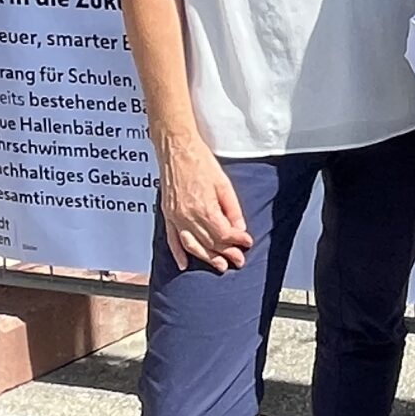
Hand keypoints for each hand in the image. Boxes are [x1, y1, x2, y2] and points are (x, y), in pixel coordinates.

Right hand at [159, 142, 251, 272]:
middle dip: (226, 253)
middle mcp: (188, 216)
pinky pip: (172, 239)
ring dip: (206, 258)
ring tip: (220, 266)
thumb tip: (239, 228)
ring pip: (192, 245)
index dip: (237, 241)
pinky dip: (178, 253)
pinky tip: (184, 264)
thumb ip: (232, 209)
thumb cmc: (200, 162)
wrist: (177, 149)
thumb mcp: (224, 184)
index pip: (224, 234)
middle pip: (210, 243)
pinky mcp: (167, 215)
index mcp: (204, 208)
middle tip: (238, 261)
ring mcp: (175, 217)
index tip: (247, 243)